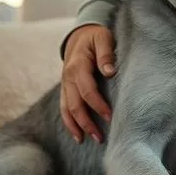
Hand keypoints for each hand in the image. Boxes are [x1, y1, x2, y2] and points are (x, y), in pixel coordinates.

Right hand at [60, 24, 116, 142]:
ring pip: (67, 109)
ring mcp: (65, 84)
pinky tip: (78, 135)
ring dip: (77, 126)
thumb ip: (106, 53)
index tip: (110, 117)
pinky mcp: (66, 89)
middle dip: (87, 122)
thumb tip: (110, 71)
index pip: (87, 90)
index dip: (98, 105)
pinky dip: (70, 123)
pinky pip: (65, 108)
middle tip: (100, 137)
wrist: (79, 34)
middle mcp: (68, 77)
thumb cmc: (95, 36)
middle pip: (75, 104)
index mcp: (78, 65)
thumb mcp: (103, 38)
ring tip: (90, 140)